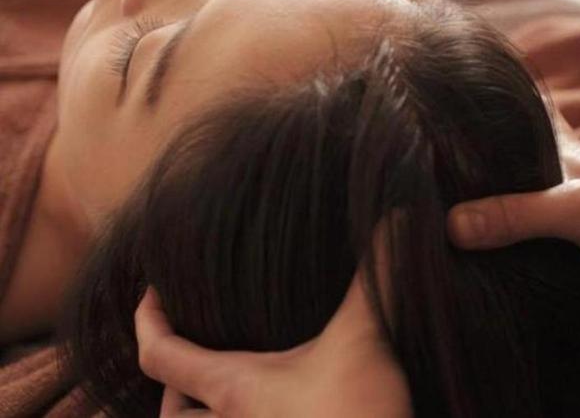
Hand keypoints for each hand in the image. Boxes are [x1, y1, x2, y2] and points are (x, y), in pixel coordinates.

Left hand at [135, 275, 410, 417]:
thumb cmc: (358, 416)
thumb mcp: (366, 341)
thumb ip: (376, 276)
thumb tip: (396, 217)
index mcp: (236, 391)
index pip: (160, 354)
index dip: (146, 318)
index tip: (153, 291)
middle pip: (169, 415)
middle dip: (170, 390)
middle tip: (189, 363)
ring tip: (223, 400)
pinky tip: (271, 415)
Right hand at [447, 112, 579, 323]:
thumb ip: (519, 214)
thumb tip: (453, 225)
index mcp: (568, 165)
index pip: (533, 121)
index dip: (506, 106)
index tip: (463, 97)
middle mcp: (565, 197)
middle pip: (516, 177)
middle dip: (481, 176)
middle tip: (438, 178)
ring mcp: (570, 238)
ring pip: (518, 228)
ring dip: (490, 233)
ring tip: (443, 235)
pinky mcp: (575, 276)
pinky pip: (530, 272)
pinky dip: (508, 273)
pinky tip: (480, 282)